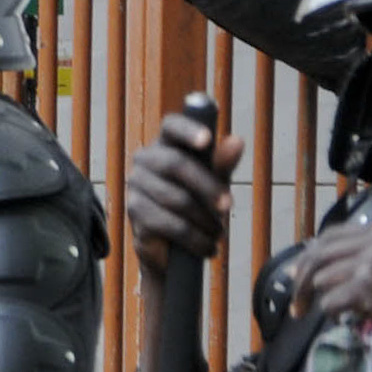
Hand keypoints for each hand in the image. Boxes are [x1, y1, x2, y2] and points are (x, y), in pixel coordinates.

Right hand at [122, 107, 243, 269]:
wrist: (173, 246)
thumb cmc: (197, 202)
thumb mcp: (216, 180)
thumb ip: (223, 162)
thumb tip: (237, 142)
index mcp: (167, 143)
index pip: (172, 126)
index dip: (188, 130)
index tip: (207, 140)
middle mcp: (145, 160)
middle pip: (175, 164)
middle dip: (207, 186)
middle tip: (229, 206)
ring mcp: (135, 186)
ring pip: (174, 198)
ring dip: (203, 219)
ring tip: (218, 234)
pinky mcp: (133, 212)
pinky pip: (167, 223)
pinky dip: (192, 238)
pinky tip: (206, 246)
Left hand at [286, 220, 371, 365]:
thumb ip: (370, 253)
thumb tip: (323, 263)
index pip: (332, 235)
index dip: (309, 255)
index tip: (296, 273)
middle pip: (319, 254)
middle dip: (301, 280)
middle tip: (296, 303)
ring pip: (322, 278)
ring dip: (321, 299)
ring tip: (333, 312)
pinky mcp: (367, 287)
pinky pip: (330, 301)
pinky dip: (332, 313)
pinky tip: (343, 319)